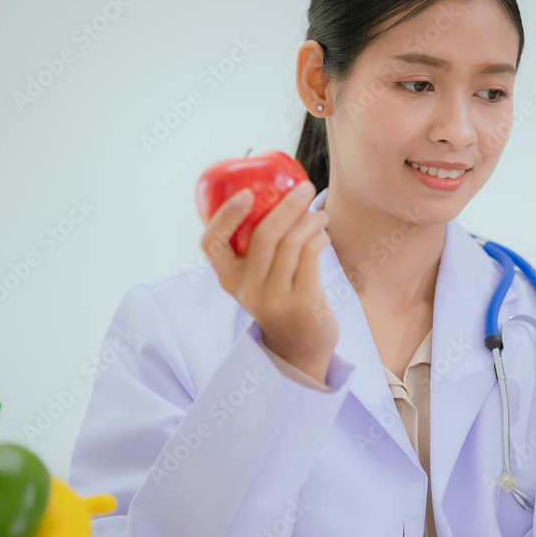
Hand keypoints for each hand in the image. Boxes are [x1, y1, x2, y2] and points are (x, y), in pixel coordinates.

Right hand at [200, 181, 337, 383]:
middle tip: (305, 188)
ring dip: (309, 221)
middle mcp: (247, 289)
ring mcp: (273, 298)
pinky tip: (323, 235)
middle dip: (286, 206)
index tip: (247, 194)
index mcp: (229, 279)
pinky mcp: (301, 303)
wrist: (300, 348)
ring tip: (320, 214)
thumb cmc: (280, 301)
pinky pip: (309, 256)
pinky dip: (318, 238)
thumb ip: (259, 250)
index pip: (212, 243)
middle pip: (263, 236)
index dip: (225, 216)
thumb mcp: (258, 280)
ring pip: (290, 243)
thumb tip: (279, 196)